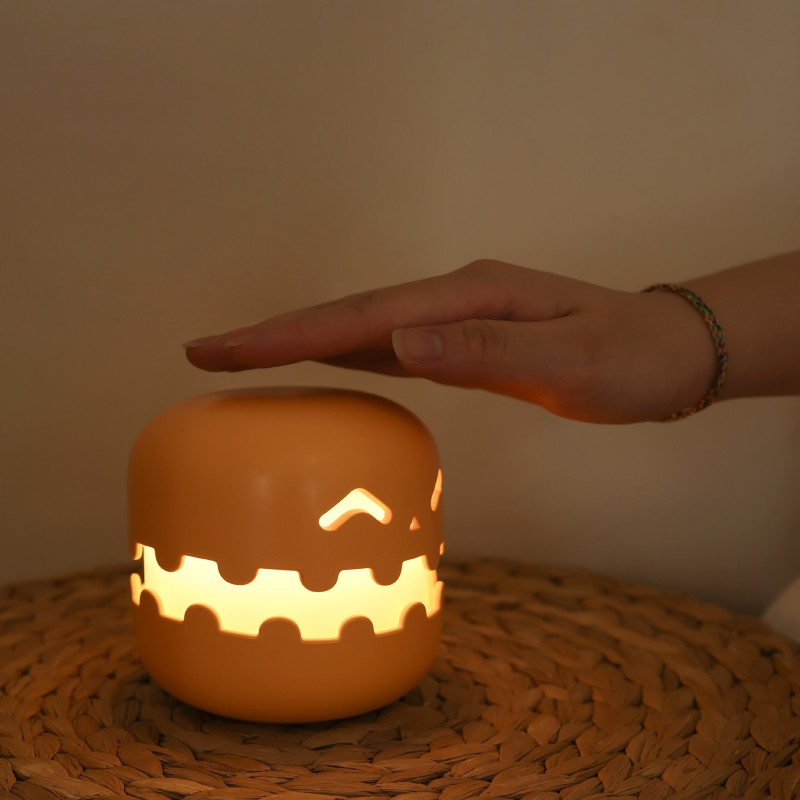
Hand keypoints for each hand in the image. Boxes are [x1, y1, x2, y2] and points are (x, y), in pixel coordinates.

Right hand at [183, 260, 717, 422]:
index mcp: (470, 297)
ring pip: (363, 328)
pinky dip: (347, 353)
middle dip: (275, 334)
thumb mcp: (569, 361)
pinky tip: (326, 362)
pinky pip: (393, 346)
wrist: (671, 352)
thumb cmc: (630, 359)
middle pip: (348, 315)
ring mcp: (459, 318)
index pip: (363, 317)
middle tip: (206, 351)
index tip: (226, 347)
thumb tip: (403, 341)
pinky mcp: (468, 341)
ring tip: (246, 356)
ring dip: (302, 342)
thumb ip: (486, 352)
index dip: (290, 333)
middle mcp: (456, 299)